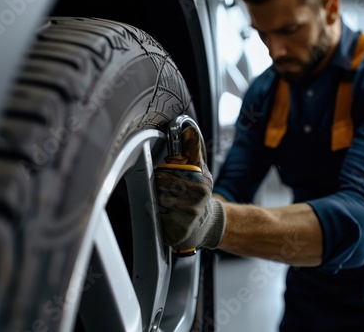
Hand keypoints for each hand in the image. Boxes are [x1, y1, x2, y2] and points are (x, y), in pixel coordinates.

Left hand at [154, 126, 225, 249]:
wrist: (208, 224)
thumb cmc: (200, 194)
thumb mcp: (201, 172)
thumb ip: (193, 151)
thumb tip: (189, 129)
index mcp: (200, 189)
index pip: (165, 178)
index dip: (160, 177)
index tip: (161, 177)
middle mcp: (194, 207)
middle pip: (159, 192)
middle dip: (157, 189)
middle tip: (163, 191)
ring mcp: (185, 222)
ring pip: (156, 206)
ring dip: (156, 203)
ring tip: (165, 203)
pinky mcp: (175, 235)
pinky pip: (156, 221)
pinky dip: (157, 217)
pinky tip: (165, 216)